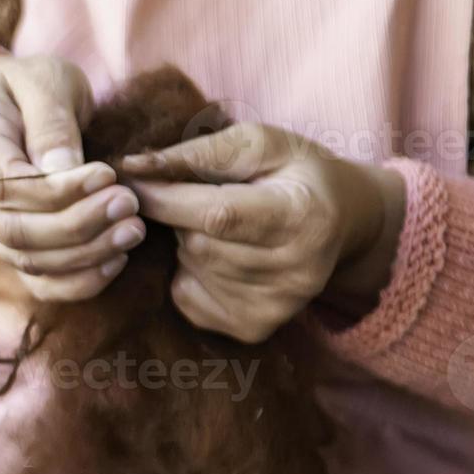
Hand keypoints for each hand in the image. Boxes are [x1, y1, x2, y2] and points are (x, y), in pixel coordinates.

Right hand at [0, 54, 145, 300]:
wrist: (7, 109)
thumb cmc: (29, 88)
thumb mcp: (43, 80)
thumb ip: (51, 122)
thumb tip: (64, 170)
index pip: (7, 185)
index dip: (58, 191)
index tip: (108, 174)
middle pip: (15, 230)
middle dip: (77, 226)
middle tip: (129, 205)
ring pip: (27, 261)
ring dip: (84, 254)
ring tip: (132, 231)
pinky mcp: (10, 247)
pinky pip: (37, 282)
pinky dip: (76, 282)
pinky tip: (114, 261)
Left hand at [122, 123, 405, 342]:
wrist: (343, 221)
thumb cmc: (295, 173)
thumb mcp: (260, 144)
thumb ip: (198, 153)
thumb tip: (133, 166)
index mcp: (300, 218)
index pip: (216, 214)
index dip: (165, 198)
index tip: (130, 179)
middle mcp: (293, 272)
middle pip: (198, 244)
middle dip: (179, 217)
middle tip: (197, 199)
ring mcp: (275, 307)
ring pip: (191, 268)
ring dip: (187, 243)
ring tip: (219, 227)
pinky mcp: (254, 328)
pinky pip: (188, 298)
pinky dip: (189, 273)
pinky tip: (220, 257)